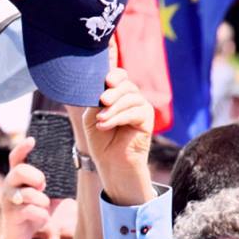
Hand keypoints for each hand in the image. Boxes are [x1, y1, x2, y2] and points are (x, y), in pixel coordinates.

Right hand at [1, 137, 48, 238]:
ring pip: (26, 194)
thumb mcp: (41, 196)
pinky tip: (41, 219)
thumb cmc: (33, 214)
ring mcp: (9, 201)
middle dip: (35, 176)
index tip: (32, 140)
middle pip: (19, 171)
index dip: (22, 148)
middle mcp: (9, 186)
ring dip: (41, 200)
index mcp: (16, 178)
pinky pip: (30, 211)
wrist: (21, 238)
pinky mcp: (12, 217)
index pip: (15, 158)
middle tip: (43, 185)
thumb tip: (70, 172)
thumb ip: (47, 186)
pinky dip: (41, 216)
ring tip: (44, 206)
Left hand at [81, 68, 155, 204]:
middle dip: (113, 92)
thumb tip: (101, 90)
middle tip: (102, 101)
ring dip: (113, 109)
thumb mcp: (91, 117)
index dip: (115, 75)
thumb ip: (95, 102)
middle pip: (126, 85)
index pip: (120, 76)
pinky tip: (105, 126)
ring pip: (130, 99)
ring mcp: (141, 107)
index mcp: (119, 94)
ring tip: (101, 121)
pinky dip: (118, 118)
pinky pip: (135, 112)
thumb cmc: (100, 140)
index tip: (106, 81)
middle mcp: (132, 98)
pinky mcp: (147, 119)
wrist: (111, 163)